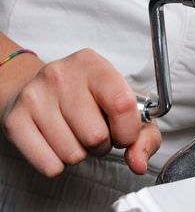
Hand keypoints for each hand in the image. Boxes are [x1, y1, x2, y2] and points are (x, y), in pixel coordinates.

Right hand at [1, 48, 160, 176]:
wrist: (37, 87)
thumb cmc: (88, 97)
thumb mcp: (124, 104)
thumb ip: (144, 135)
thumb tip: (138, 162)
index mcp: (93, 64)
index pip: (121, 104)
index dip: (128, 130)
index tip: (124, 133)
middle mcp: (62, 75)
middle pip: (96, 135)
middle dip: (103, 144)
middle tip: (95, 130)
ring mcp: (36, 96)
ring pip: (73, 154)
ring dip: (81, 153)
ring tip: (76, 133)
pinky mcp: (15, 120)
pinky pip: (49, 165)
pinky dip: (58, 163)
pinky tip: (57, 141)